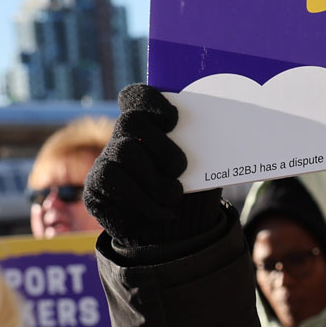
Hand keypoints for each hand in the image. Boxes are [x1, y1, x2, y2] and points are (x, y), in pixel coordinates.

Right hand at [85, 85, 229, 249]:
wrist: (169, 230)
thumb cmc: (189, 187)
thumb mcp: (200, 164)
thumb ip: (202, 146)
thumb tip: (230, 133)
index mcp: (148, 125)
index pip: (136, 97)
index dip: (150, 101)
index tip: (173, 119)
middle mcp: (122, 138)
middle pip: (130, 121)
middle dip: (161, 145)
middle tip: (181, 168)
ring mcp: (105, 160)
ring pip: (125, 151)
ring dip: (155, 177)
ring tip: (174, 196)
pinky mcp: (95, 186)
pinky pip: (115, 182)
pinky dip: (144, 200)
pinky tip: (162, 211)